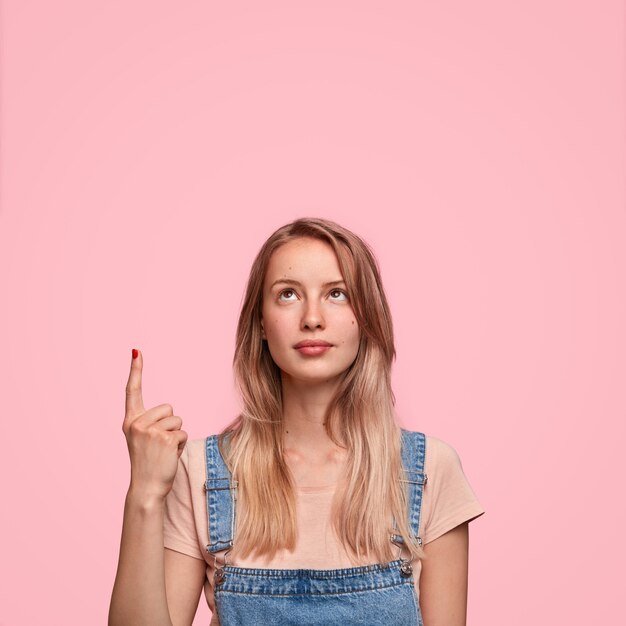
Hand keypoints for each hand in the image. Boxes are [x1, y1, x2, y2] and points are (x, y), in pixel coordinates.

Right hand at [122, 349, 187, 499]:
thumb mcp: (143, 439)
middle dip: (170, 424)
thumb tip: (169, 414)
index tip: (136, 351)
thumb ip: (151, 423)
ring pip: (177, 420)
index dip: (135, 370)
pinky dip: (180, 445)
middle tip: (159, 445)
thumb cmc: (149, 463)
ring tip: (163, 451)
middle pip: (168, 408)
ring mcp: (150, 430)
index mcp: (130, 421)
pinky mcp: (165, 438)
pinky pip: (183, 433)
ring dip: (176, 436)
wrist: (146, 488)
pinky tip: (169, 456)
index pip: (132, 391)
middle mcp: (136, 423)